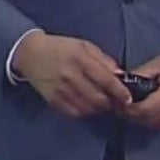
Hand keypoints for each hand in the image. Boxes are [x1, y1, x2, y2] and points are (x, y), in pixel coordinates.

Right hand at [13, 32, 132, 118]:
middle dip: (110, 103)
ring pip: (88, 109)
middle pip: (98, 98)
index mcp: (79, 59)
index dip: (120, 92)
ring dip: (98, 109)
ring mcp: (60, 90)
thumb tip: (120, 75)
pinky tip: (86, 106)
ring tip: (101, 104)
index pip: (105, 80)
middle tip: (115, 102)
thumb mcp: (83, 45)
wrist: (30, 54)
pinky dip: (84, 112)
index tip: (128, 98)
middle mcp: (70, 76)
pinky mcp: (52, 100)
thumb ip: (103, 59)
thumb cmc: (61, 47)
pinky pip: (74, 113)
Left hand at [122, 51, 159, 128]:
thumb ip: (141, 74)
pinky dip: (151, 121)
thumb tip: (119, 81)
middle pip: (146, 121)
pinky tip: (146, 110)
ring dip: (139, 119)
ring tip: (129, 107)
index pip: (143, 110)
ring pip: (153, 126)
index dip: (126, 108)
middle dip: (129, 114)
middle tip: (118, 105)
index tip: (115, 101)